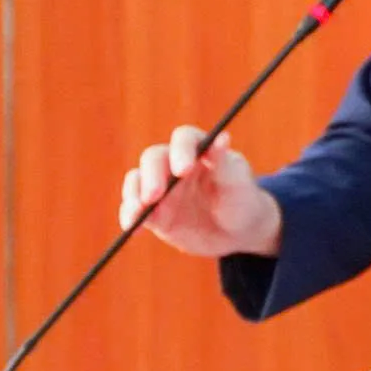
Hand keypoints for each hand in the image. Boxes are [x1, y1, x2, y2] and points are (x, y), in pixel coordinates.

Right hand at [119, 127, 281, 256]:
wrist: (237, 234)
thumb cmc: (241, 201)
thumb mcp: (238, 184)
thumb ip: (224, 163)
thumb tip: (222, 137)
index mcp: (199, 150)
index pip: (184, 138)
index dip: (181, 150)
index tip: (184, 170)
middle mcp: (174, 165)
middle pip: (154, 158)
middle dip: (152, 174)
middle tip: (156, 194)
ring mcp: (161, 188)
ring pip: (137, 181)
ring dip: (134, 194)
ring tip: (141, 210)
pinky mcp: (153, 211)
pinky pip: (134, 209)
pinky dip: (130, 216)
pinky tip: (133, 227)